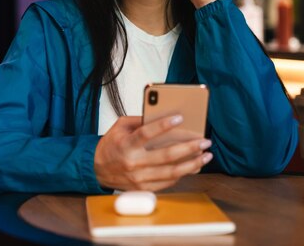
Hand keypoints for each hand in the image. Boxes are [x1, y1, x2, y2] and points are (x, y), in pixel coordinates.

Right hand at [94, 115, 212, 190]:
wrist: (96, 169)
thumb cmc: (111, 145)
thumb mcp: (120, 127)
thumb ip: (139, 120)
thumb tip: (163, 115)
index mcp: (126, 144)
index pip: (146, 133)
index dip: (163, 125)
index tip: (180, 118)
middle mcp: (133, 162)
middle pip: (166, 156)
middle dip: (189, 148)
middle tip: (204, 141)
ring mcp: (139, 178)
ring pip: (171, 172)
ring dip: (192, 164)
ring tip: (206, 156)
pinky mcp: (143, 188)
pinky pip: (168, 182)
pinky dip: (182, 174)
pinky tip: (194, 166)